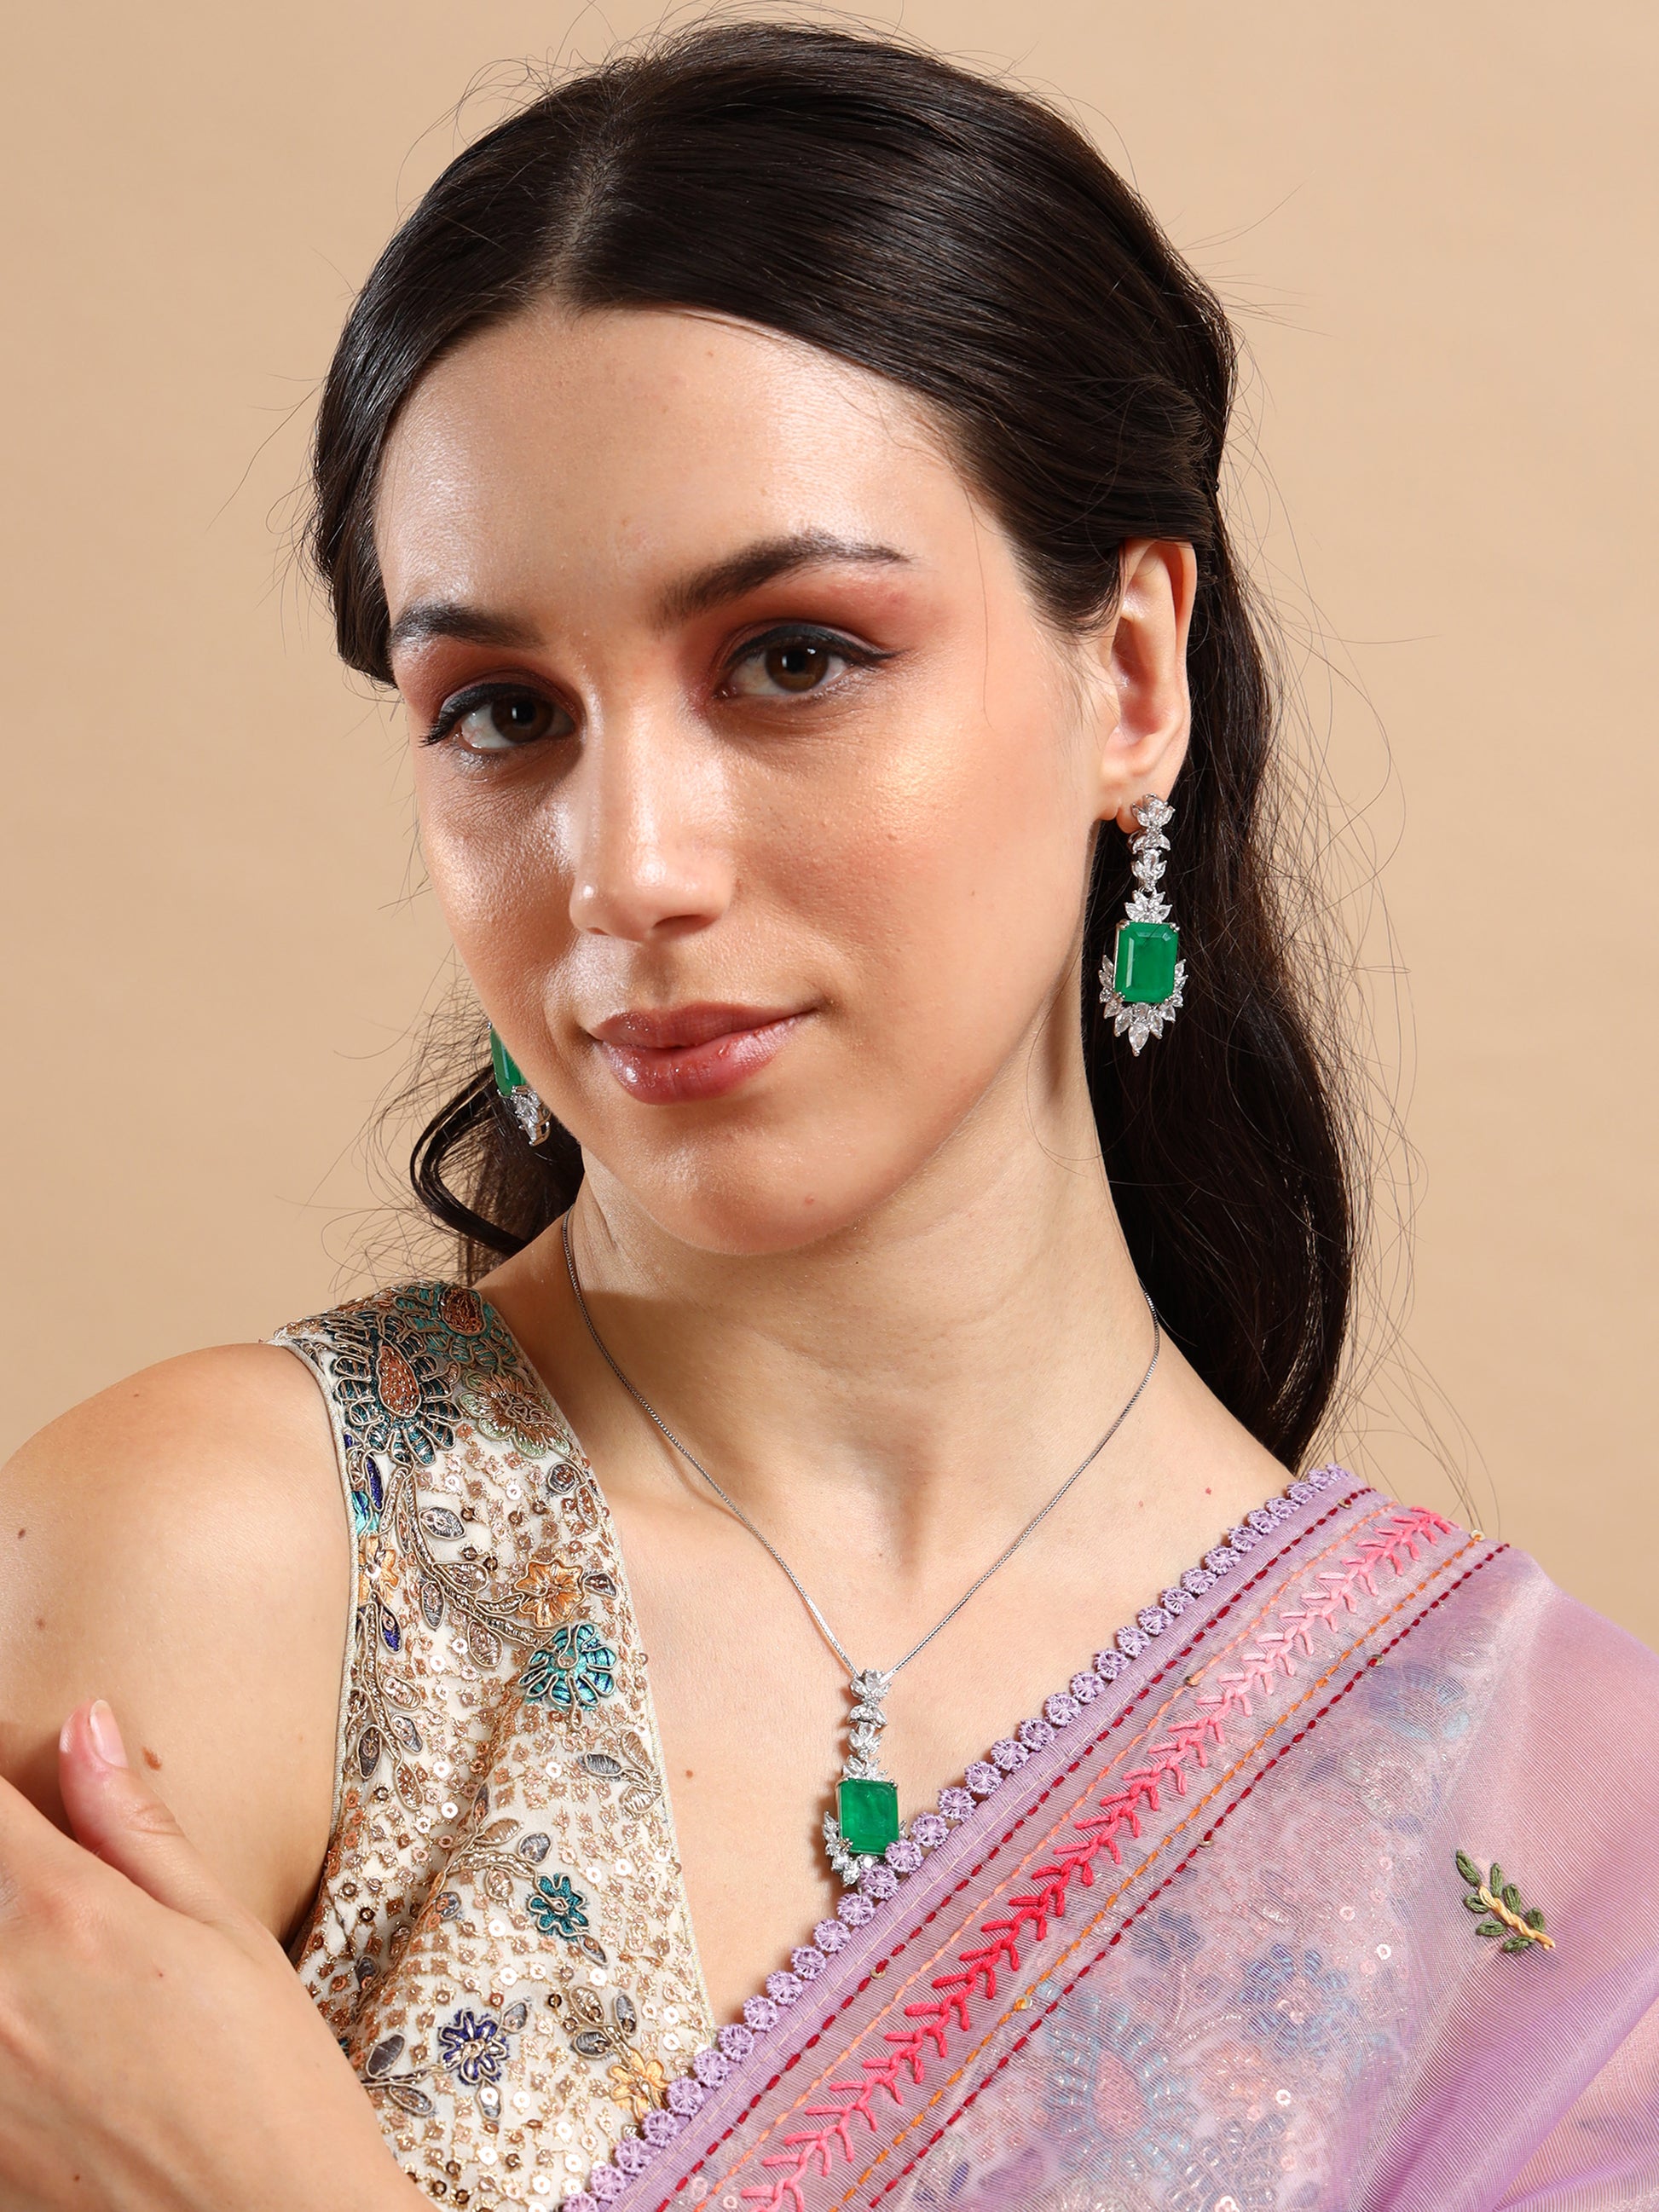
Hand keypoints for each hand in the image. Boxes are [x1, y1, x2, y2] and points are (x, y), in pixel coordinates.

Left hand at [0, 1698, 421, 2211]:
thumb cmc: (268, 2085)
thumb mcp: (224, 1934)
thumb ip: (136, 1828)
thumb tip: (83, 1723)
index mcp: (63, 1914)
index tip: (17, 1794)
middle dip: (3, 1870)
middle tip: (49, 1898)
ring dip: (2, 1950)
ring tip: (57, 1978)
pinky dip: (2, 2035)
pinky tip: (44, 2046)